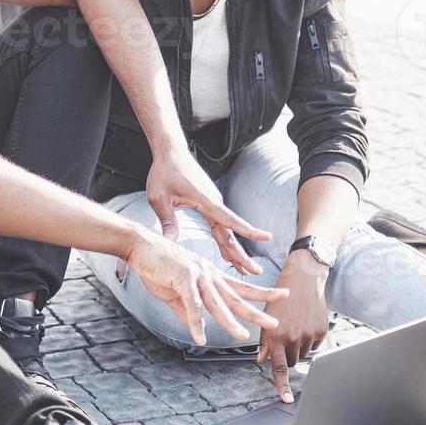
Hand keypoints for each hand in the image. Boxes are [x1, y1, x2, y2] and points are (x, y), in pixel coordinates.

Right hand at [124, 230, 287, 345]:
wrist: (141, 247)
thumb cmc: (159, 266)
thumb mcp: (176, 294)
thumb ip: (187, 312)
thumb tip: (198, 330)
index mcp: (211, 277)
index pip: (241, 288)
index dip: (261, 294)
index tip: (280, 295)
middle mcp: (209, 276)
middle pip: (237, 297)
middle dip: (257, 310)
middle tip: (275, 322)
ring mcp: (197, 276)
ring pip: (217, 303)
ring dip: (229, 321)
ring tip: (242, 336)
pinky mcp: (183, 278)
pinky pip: (192, 304)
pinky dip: (196, 321)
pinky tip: (200, 337)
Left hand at [146, 150, 270, 275]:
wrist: (170, 152)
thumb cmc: (163, 173)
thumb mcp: (159, 198)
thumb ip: (166, 220)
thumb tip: (169, 243)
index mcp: (204, 200)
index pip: (229, 219)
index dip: (247, 230)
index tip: (266, 237)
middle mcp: (213, 202)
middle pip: (231, 232)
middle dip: (241, 253)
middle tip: (255, 271)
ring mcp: (212, 202)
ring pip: (226, 230)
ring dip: (234, 250)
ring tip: (244, 269)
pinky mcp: (209, 203)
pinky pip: (220, 225)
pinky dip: (224, 240)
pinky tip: (227, 253)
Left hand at [257, 254, 330, 402]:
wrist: (303, 281)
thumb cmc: (281, 300)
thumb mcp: (266, 319)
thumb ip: (264, 342)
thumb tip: (262, 360)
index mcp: (277, 336)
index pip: (279, 367)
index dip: (282, 385)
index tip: (286, 399)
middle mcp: (293, 338)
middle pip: (292, 362)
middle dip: (288, 355)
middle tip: (286, 337)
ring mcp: (309, 335)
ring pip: (303, 355)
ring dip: (299, 347)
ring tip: (296, 326)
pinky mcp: (321, 332)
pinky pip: (314, 347)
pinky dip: (309, 340)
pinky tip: (305, 324)